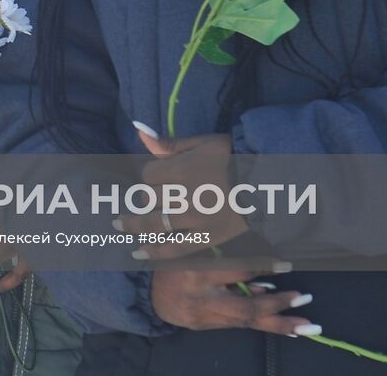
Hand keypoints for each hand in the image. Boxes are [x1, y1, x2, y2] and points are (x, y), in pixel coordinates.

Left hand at [116, 128, 248, 257]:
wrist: (268, 184)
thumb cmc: (233, 158)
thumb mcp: (203, 144)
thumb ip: (169, 144)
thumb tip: (140, 133)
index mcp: (184, 170)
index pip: (148, 174)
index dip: (151, 174)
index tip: (161, 174)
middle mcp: (187, 196)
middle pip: (150, 198)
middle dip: (149, 195)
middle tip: (154, 195)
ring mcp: (197, 220)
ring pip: (155, 223)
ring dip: (134, 224)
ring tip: (119, 224)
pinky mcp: (208, 238)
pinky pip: (176, 249)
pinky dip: (155, 252)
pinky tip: (137, 253)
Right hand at [151, 267, 315, 336]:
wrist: (149, 294)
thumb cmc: (176, 266)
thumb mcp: (197, 254)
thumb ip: (228, 265)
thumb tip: (266, 282)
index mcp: (198, 272)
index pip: (237, 270)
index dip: (263, 267)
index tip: (286, 264)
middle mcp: (203, 298)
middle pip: (245, 308)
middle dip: (277, 306)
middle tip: (304, 299)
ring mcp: (204, 317)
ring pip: (246, 322)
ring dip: (279, 324)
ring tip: (307, 326)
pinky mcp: (206, 327)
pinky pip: (239, 326)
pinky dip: (263, 326)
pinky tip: (286, 329)